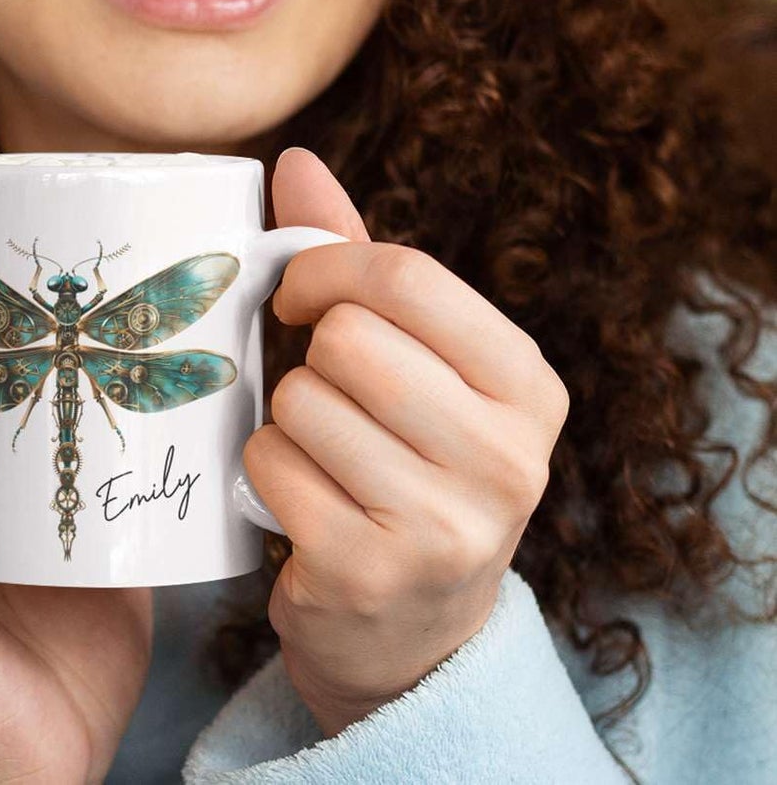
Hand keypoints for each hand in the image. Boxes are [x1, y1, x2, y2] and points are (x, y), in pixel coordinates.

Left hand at [244, 148, 568, 736]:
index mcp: (527, 384)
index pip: (407, 275)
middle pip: (348, 339)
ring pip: (300, 400)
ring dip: (285, 419)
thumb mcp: (406, 357)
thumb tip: (294, 158)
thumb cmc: (402, 459)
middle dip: (308, 357)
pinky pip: (270, 465)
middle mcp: (507, 458)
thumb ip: (355, 258)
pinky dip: (263, 471)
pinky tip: (303, 501)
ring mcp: (444, 526)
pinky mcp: (370, 573)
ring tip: (321, 454)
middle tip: (322, 391)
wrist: (410, 631)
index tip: (297, 296)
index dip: (325, 269)